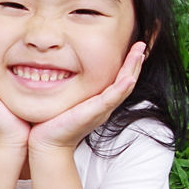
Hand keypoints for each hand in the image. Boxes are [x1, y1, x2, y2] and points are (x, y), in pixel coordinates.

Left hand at [27, 41, 147, 153]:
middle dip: (135, 62)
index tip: (132, 47)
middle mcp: (104, 106)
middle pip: (126, 81)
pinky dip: (121, 88)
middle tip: (142, 44)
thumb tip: (61, 67)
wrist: (47, 144)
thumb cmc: (52, 122)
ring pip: (124, 87)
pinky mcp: (94, 114)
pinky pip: (111, 99)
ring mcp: (101, 110)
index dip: (127, 64)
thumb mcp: (65, 100)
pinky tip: (129, 77)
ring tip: (140, 52)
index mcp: (100, 102)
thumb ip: (70, 87)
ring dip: (133, 68)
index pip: (119, 80)